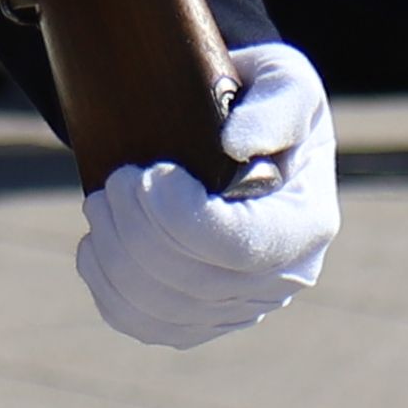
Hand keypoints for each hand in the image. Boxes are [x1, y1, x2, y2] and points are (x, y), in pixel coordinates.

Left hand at [75, 45, 338, 345]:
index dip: (180, 219)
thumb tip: (236, 144)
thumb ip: (274, 108)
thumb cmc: (262, 99)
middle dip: (137, 229)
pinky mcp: (200, 320)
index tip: (148, 173)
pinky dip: (107, 286)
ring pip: (159, 308)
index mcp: (308, 224)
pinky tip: (100, 244)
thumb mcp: (283, 82)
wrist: (238, 131)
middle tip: (116, 178)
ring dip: (115, 252)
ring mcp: (241, 307)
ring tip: (103, 202)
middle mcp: (284, 278)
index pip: (241, 248)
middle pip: (193, 282)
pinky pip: (143, 325)